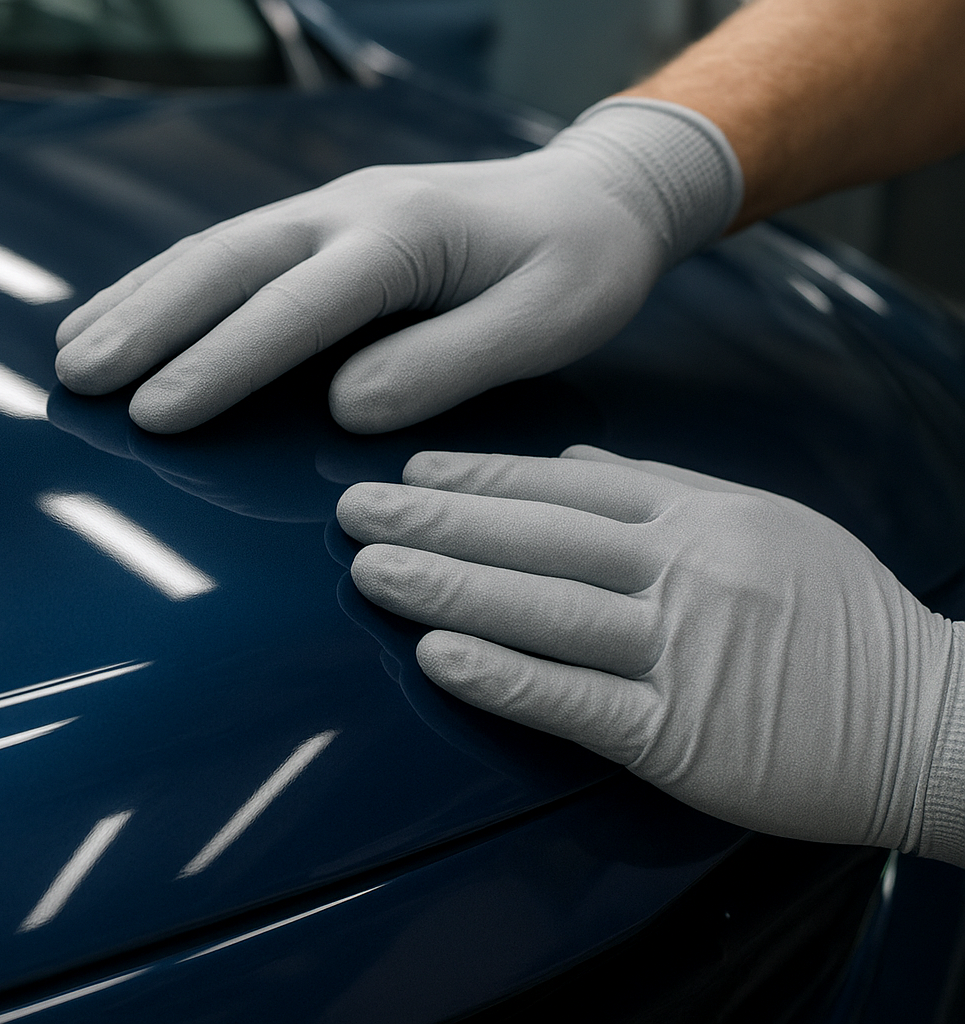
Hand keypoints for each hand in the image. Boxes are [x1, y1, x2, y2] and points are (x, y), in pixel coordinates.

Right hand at [55, 99, 739, 434]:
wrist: (595, 193)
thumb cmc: (579, 264)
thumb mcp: (548, 321)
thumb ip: (448, 362)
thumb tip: (347, 407)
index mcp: (402, 236)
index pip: (293, 307)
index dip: (219, 362)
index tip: (154, 416)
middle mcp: (347, 211)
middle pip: (226, 265)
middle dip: (145, 324)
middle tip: (76, 381)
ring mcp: (327, 209)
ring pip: (211, 251)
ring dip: (138, 301)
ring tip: (71, 354)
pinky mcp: (321, 223)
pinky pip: (227, 250)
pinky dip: (165, 283)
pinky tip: (125, 312)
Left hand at [337, 445, 964, 859]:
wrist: (936, 715)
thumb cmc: (846, 621)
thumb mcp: (766, 525)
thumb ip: (666, 491)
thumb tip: (579, 468)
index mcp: (701, 517)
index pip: (563, 488)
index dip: (477, 475)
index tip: (407, 468)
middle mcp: (686, 571)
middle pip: (537, 538)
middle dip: (435, 518)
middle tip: (352, 509)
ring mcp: (684, 651)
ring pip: (543, 608)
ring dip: (447, 584)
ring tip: (369, 567)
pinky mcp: (685, 735)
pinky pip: (577, 700)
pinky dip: (502, 676)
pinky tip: (437, 653)